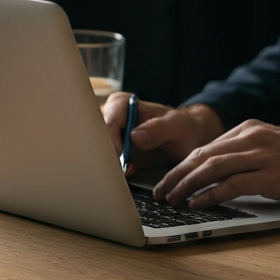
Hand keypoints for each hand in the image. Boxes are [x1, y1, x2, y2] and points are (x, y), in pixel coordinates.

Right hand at [102, 94, 223, 173]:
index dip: (111, 139)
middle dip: (103, 153)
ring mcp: (110, 135)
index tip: (121, 155)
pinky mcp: (112, 151)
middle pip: (95, 136)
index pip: (107, 121)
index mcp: (122, 104)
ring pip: (96, 150)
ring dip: (105, 163)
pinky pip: (103, 160)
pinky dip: (110, 169)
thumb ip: (158, 129)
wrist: (185, 140)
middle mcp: (111, 117)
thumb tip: (135, 137)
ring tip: (119, 173)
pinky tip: (122, 175)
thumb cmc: (182, 128)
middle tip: (117, 169)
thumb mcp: (176, 126)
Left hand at [153, 120, 279, 208]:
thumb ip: (244, 157)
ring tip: (171, 200)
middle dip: (175, 176)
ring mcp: (261, 155)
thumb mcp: (271, 150)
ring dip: (185, 185)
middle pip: (200, 156)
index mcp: (248, 129)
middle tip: (159, 192)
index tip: (166, 180)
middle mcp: (251, 137)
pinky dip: (210, 194)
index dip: (181, 166)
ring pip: (210, 168)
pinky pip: (231, 184)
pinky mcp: (272, 175)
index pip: (204, 148)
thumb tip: (214, 176)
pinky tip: (197, 203)